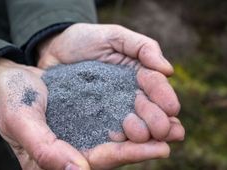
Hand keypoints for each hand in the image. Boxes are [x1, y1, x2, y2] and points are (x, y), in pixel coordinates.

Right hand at [0, 58, 180, 169]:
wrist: (11, 80)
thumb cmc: (11, 101)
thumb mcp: (22, 122)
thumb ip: (46, 149)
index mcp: (59, 158)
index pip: (100, 160)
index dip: (130, 154)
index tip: (159, 148)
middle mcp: (75, 147)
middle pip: (116, 149)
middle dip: (146, 143)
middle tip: (175, 134)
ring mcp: (83, 129)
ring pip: (119, 133)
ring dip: (146, 128)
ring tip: (173, 123)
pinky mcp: (87, 113)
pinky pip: (113, 115)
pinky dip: (132, 111)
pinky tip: (149, 103)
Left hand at [37, 23, 183, 141]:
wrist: (54, 50)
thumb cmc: (86, 39)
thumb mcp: (115, 36)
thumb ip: (142, 47)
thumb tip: (168, 70)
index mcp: (137, 75)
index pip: (155, 86)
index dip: (164, 97)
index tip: (171, 107)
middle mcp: (127, 96)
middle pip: (147, 110)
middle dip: (157, 120)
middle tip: (161, 128)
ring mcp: (109, 109)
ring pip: (131, 124)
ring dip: (142, 133)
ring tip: (143, 135)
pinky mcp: (92, 119)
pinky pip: (105, 130)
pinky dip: (117, 138)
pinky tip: (123, 143)